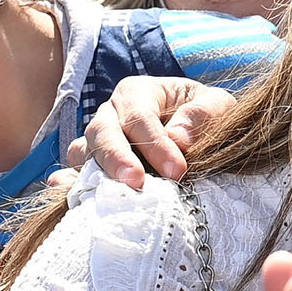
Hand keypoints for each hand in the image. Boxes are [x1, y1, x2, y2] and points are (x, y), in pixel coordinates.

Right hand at [65, 76, 237, 185]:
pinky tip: (77, 198)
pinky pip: (76, 173)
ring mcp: (96, 140)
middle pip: (103, 133)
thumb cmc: (206, 115)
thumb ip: (202, 115)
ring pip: (84, 152)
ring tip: (114, 196)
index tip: (178, 171)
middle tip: (136, 182)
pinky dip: (75, 185)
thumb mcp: (217, 106)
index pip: (140, 117)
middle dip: (118, 158)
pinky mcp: (92, 165)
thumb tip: (178, 137)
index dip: (156, 145)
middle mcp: (110, 113)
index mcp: (138, 92)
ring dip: (97, 174)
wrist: (197, 132)